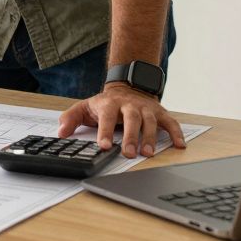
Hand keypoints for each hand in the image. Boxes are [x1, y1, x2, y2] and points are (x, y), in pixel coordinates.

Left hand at [56, 83, 186, 157]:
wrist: (127, 87)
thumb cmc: (105, 104)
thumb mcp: (85, 108)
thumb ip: (71, 118)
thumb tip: (61, 132)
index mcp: (110, 104)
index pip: (107, 117)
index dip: (105, 131)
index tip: (103, 145)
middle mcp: (129, 105)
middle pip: (132, 119)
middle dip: (131, 136)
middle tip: (128, 153)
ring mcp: (145, 108)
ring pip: (149, 121)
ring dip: (150, 137)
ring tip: (148, 153)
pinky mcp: (159, 112)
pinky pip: (170, 122)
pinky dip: (176, 132)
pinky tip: (179, 145)